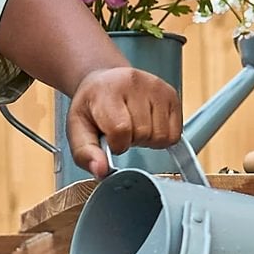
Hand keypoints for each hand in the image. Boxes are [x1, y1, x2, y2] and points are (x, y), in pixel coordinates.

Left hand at [64, 66, 182, 176]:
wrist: (105, 81)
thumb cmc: (92, 106)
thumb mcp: (77, 130)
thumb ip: (86, 153)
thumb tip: (101, 172)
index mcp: (108, 91)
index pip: (121, 130)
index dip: (117, 144)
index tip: (110, 140)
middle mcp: (135, 83)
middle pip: (144, 134)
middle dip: (132, 141)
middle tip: (122, 132)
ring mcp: (157, 87)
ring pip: (162, 135)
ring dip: (148, 140)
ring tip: (135, 127)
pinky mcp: (172, 94)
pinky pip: (175, 133)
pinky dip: (162, 137)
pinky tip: (148, 126)